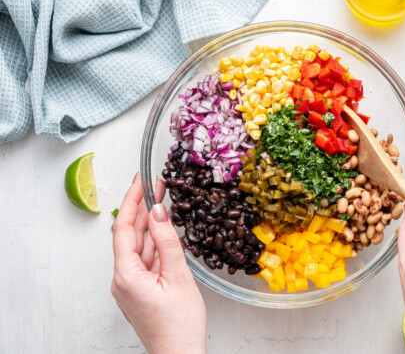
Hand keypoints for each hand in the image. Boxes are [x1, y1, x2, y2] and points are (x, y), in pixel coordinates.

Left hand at [111, 174, 205, 353]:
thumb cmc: (179, 325)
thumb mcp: (178, 277)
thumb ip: (167, 241)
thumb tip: (159, 213)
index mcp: (126, 275)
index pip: (124, 228)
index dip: (132, 201)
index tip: (141, 182)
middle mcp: (122, 279)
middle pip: (129, 234)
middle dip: (141, 208)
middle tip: (155, 185)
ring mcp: (129, 285)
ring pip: (138, 246)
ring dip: (149, 224)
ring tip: (161, 201)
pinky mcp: (138, 289)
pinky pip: (144, 259)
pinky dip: (154, 243)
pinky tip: (163, 232)